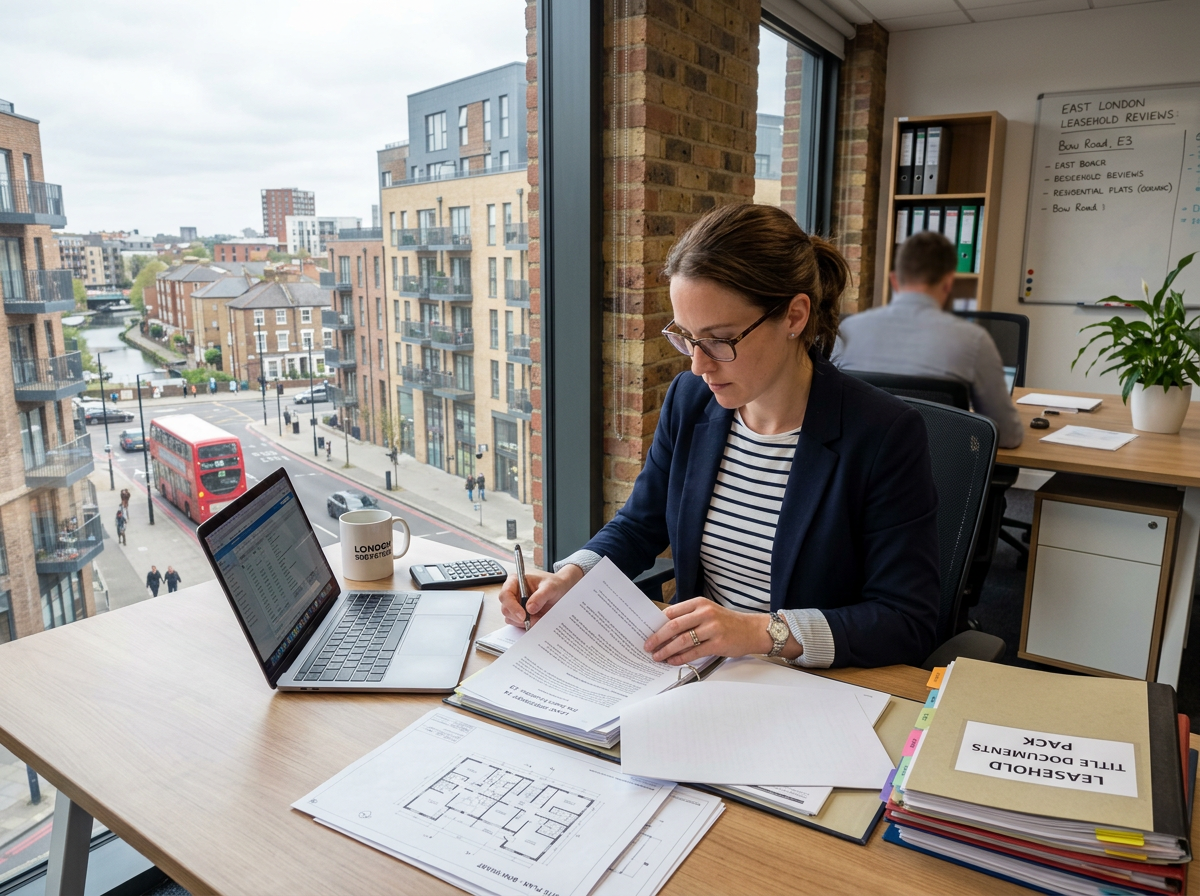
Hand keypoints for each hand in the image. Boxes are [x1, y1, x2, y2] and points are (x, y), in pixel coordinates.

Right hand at [498, 563, 584, 627]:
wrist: (562, 591)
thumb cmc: (554, 584)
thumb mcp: (550, 587)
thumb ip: (540, 596)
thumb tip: (529, 609)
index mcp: (515, 581)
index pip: (505, 594)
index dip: (512, 606)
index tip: (523, 615)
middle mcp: (512, 593)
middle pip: (505, 608)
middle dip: (517, 617)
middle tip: (531, 620)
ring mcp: (515, 604)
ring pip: (510, 618)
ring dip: (522, 622)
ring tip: (538, 618)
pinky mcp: (519, 614)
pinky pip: (516, 623)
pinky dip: (525, 625)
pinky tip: (536, 619)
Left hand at [643, 598, 775, 665]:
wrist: (751, 630)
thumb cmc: (726, 622)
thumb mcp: (707, 612)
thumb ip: (688, 617)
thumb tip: (663, 630)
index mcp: (699, 603)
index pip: (672, 612)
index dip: (657, 624)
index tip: (647, 632)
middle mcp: (705, 613)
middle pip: (674, 626)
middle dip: (658, 638)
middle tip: (648, 646)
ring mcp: (712, 628)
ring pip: (682, 640)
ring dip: (667, 650)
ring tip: (657, 656)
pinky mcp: (718, 643)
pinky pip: (694, 652)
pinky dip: (680, 657)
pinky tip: (672, 661)